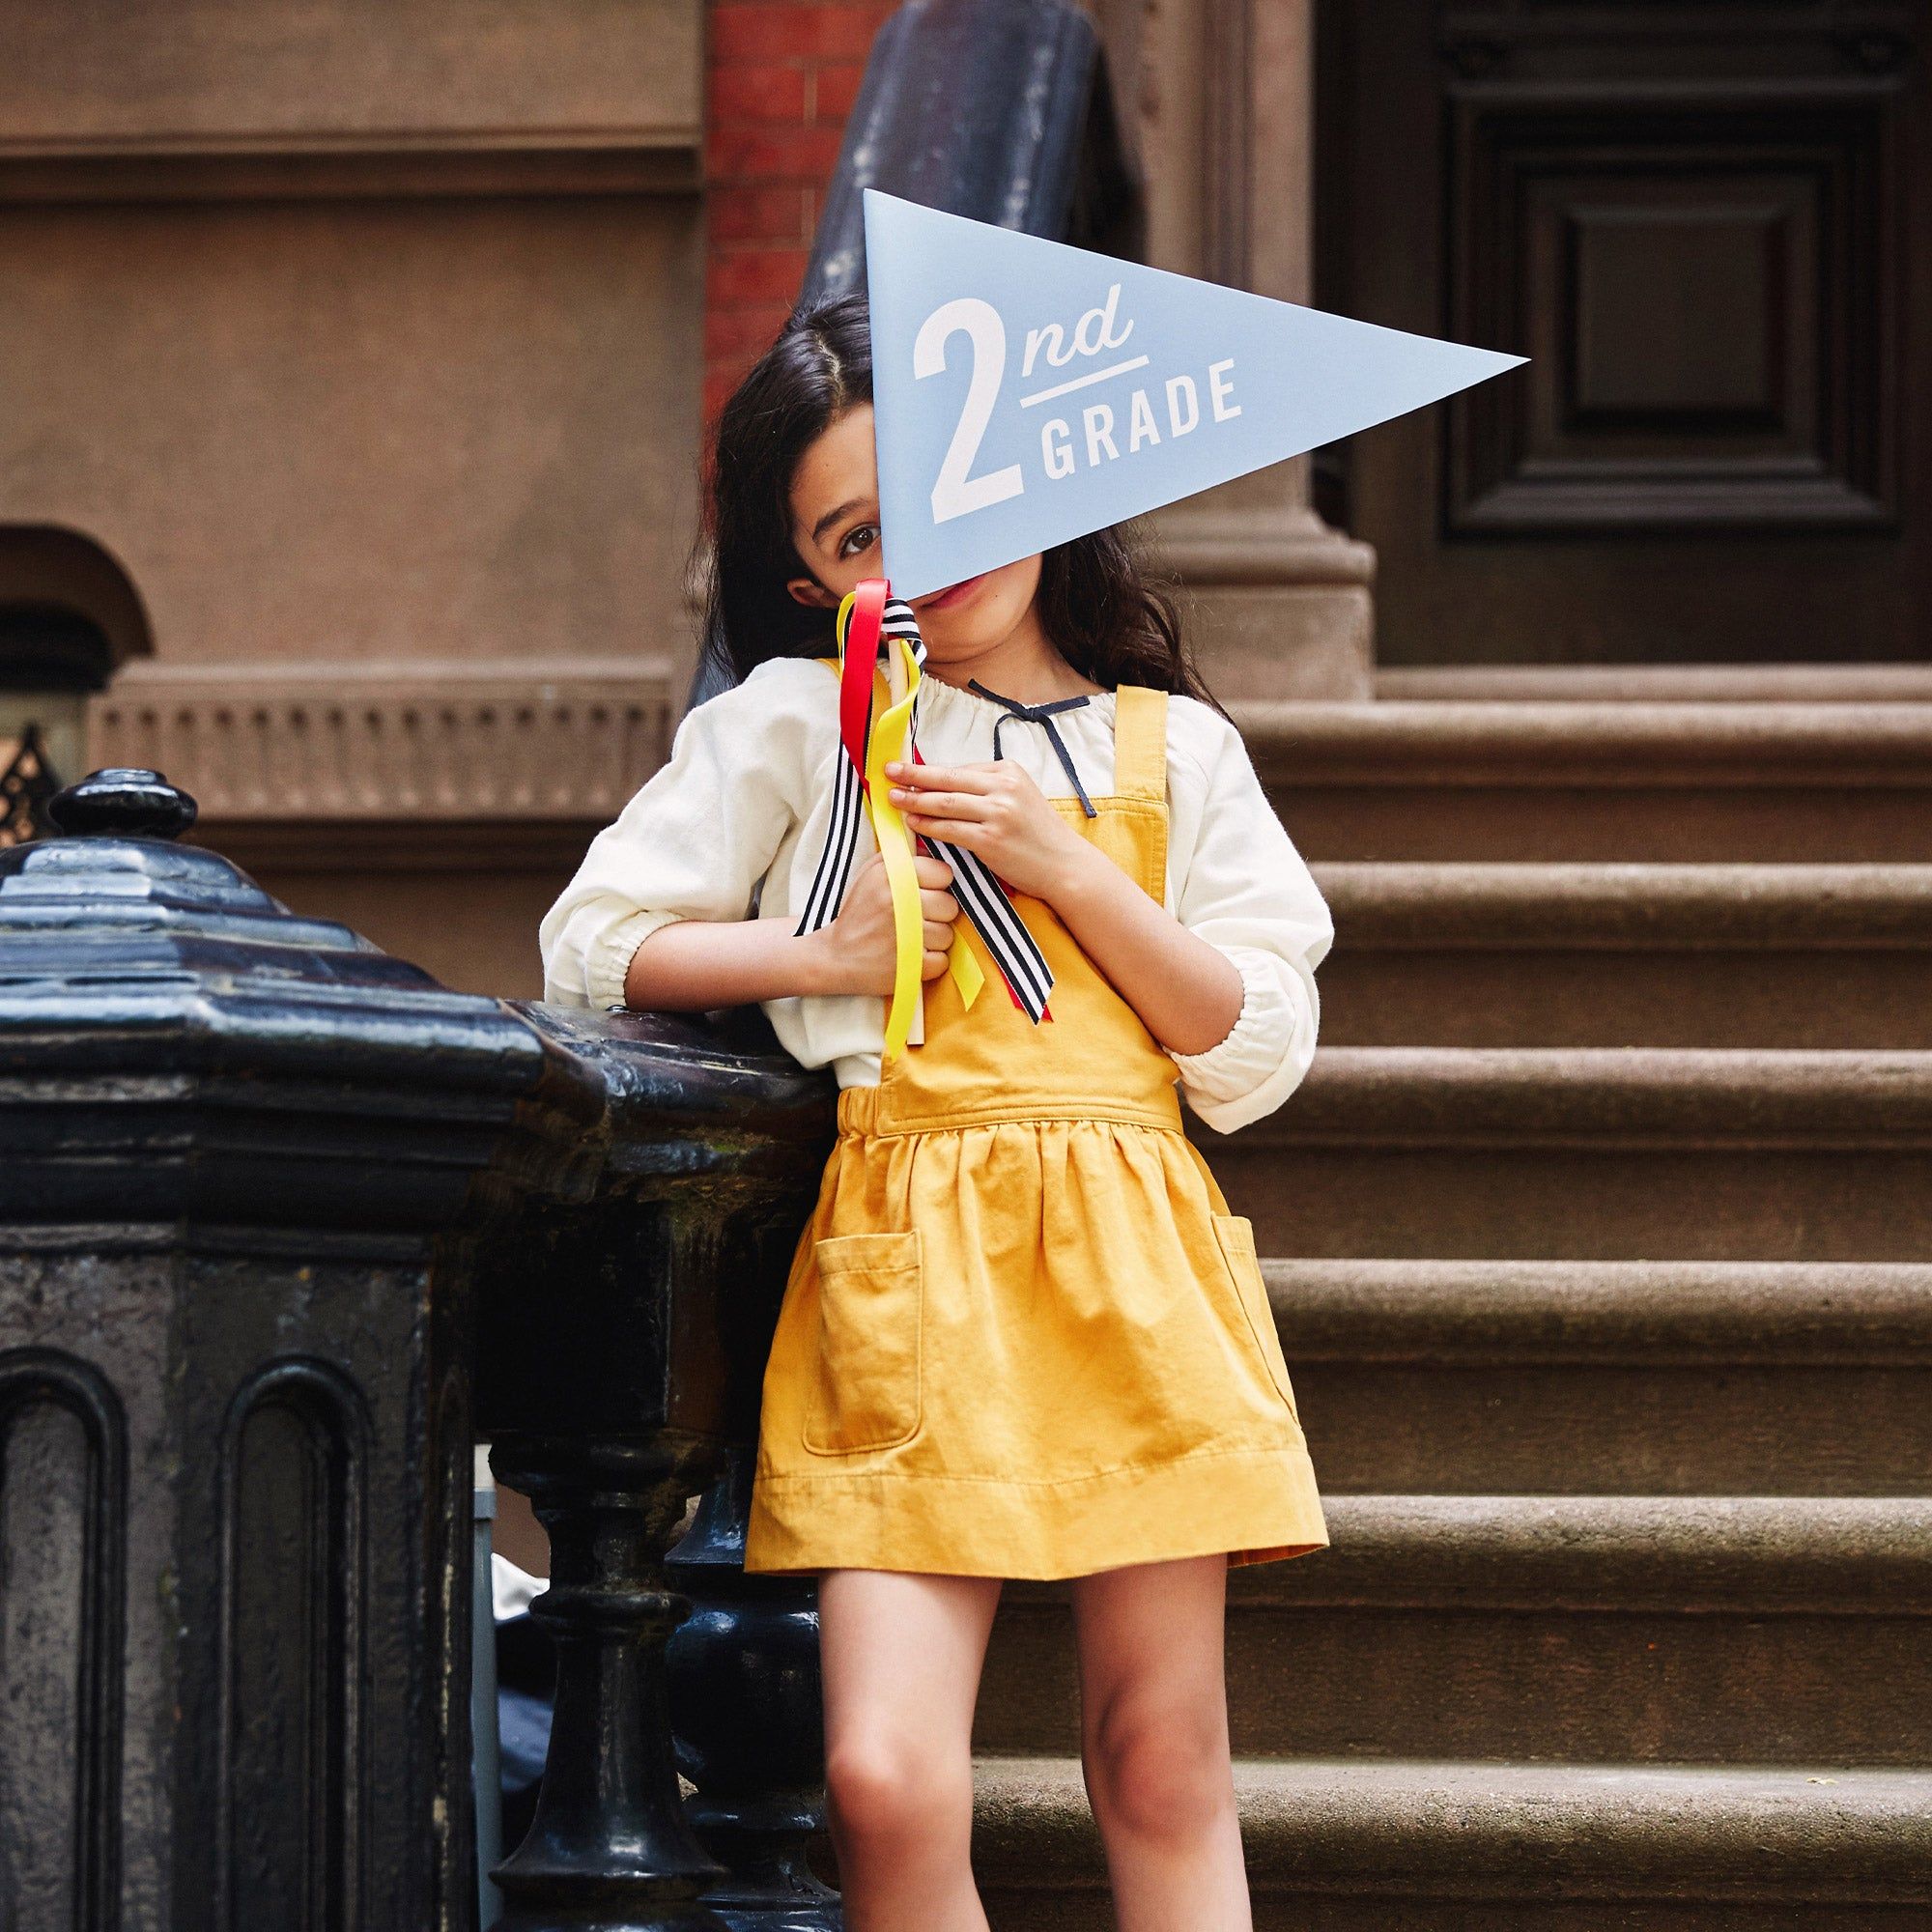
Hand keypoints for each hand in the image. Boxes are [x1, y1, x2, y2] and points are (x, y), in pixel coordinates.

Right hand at [812, 849, 960, 995]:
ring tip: (910, 938)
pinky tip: (910, 956)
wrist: (834, 955)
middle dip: (937, 913)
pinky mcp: (911, 966)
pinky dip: (929, 962)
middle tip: (916, 918)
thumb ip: (902, 857)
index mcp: (893, 876)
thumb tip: (930, 846)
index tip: (923, 891)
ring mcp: (907, 937)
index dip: (936, 884)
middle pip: (950, 905)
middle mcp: (901, 903)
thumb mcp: (871, 874)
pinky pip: (942, 961)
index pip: (944, 873)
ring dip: (933, 939)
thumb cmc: (857, 912)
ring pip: (947, 935)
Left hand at [884, 758, 1095, 902]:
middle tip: (888, 771)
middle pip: (947, 779)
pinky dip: (927, 826)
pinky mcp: (990, 839)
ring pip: (944, 803)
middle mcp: (1003, 787)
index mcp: (1009, 771)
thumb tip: (944, 786)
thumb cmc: (1038, 835)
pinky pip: (950, 830)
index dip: (929, 770)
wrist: (1064, 865)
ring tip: (893, 798)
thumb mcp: (1019, 797)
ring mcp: (997, 813)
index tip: (906, 770)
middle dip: (913, 774)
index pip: (959, 768)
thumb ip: (987, 789)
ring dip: (914, 800)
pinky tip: (912, 823)